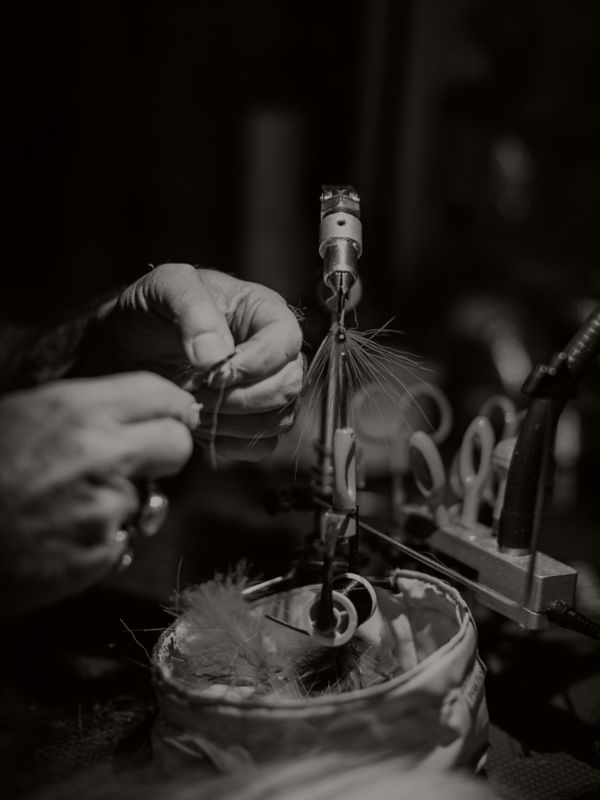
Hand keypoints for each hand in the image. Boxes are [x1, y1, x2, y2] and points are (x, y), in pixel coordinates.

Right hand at [0, 373, 197, 613]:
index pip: (160, 396)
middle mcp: (100, 456)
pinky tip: (62, 535)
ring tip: (69, 505)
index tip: (176, 415)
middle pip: (177, 446)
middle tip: (142, 460)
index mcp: (78, 411)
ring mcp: (104, 509)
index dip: (173, 406)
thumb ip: (85, 410)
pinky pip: (123, 541)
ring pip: (148, 499)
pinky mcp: (99, 554)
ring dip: (123, 503)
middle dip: (164, 452)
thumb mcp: (24, 413)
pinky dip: (102, 541)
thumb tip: (138, 410)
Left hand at [101, 264, 303, 460]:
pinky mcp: (251, 421)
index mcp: (264, 312)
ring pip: (279, 418)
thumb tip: (216, 354)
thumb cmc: (151, 310)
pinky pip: (262, 444)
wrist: (125, 345)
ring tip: (195, 405)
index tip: (213, 373)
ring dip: (235, 422)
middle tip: (198, 393)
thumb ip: (192, 309)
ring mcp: (265, 389)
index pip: (285, 342)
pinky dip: (232, 442)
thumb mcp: (164, 287)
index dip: (256, 363)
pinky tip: (202, 424)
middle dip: (242, 397)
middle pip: (288, 385)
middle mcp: (273, 352)